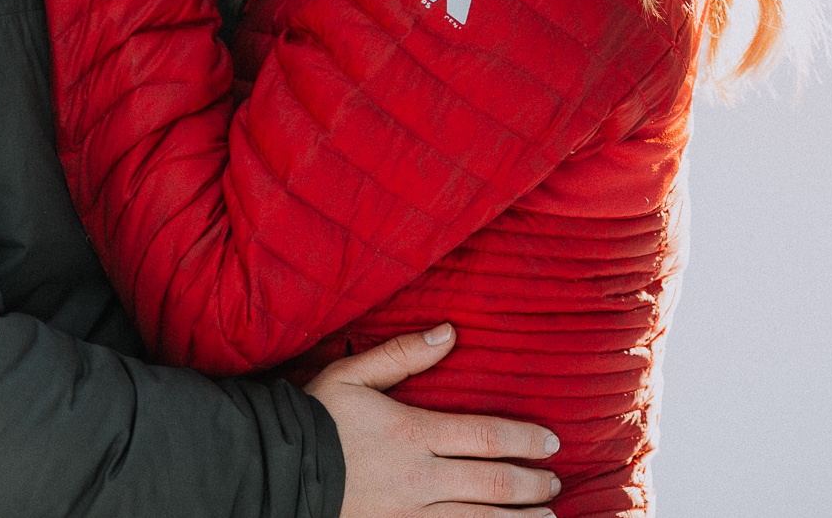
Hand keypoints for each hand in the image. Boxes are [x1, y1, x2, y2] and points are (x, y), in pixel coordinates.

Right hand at [309, 327, 560, 517]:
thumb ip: (402, 354)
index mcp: (412, 432)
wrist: (276, 468)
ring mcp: (410, 513)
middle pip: (492, 482)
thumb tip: (448, 333)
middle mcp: (419, 477)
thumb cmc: (316, 416)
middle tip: (555, 482)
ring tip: (547, 516)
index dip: (523, 439)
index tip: (551, 442)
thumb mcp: (352, 374)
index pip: (484, 436)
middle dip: (531, 484)